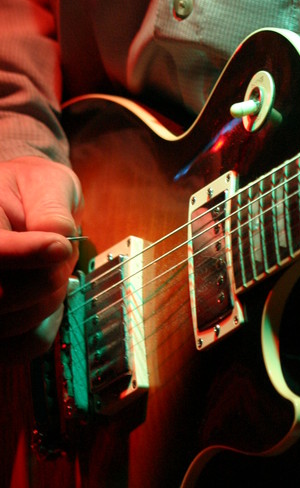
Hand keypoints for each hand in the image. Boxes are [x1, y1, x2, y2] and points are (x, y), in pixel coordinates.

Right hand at [0, 156, 82, 359]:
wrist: (20, 204)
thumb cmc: (32, 191)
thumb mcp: (47, 183)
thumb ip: (51, 211)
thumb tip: (56, 242)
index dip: (28, 255)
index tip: (60, 246)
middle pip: (2, 296)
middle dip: (47, 278)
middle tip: (63, 253)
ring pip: (10, 324)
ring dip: (49, 301)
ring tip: (53, 270)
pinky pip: (19, 347)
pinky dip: (44, 328)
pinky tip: (49, 300)